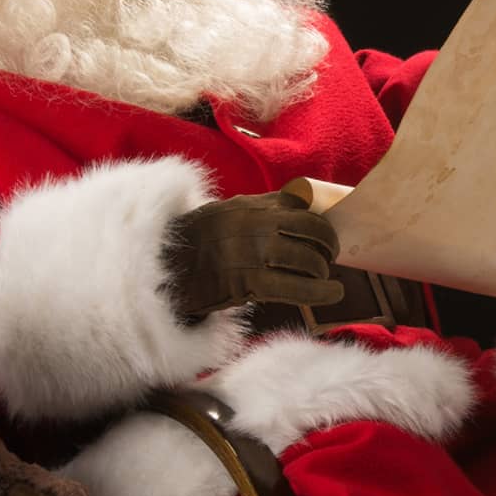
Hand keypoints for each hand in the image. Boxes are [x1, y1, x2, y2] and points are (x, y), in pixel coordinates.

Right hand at [165, 191, 344, 320]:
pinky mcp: (250, 281)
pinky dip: (323, 291)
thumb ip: (253, 213)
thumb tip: (289, 217)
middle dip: (328, 243)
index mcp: (248, 205)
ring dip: (323, 269)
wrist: (161, 271)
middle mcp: (255, 224)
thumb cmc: (194, 247)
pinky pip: (298, 287)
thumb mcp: (222, 215)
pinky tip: (334, 293)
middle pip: (312, 229)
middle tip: (330, 256)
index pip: (298, 203)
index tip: (323, 232)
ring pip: (308, 258)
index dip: (318, 219)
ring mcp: (253, 252)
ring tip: (323, 276)